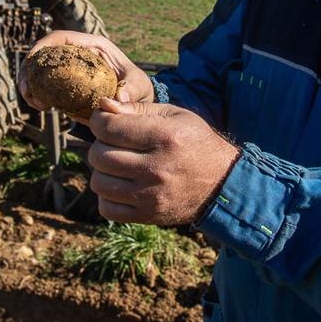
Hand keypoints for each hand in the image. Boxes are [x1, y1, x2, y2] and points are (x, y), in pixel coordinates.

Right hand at [18, 31, 153, 116]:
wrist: (138, 101)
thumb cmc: (139, 87)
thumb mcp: (139, 85)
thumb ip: (131, 89)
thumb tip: (117, 100)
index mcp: (93, 45)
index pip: (61, 37)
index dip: (43, 45)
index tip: (32, 60)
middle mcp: (78, 54)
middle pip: (44, 53)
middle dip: (28, 68)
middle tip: (25, 90)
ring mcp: (70, 69)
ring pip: (40, 70)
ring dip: (29, 83)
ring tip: (32, 101)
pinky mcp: (66, 85)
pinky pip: (45, 86)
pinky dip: (37, 94)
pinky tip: (40, 106)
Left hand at [87, 98, 240, 225]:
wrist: (221, 183)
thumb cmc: (194, 141)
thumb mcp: (174, 115)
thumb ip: (138, 108)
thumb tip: (103, 106)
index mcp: (164, 137)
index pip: (109, 128)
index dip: (99, 121)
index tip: (103, 121)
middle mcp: (157, 168)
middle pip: (100, 156)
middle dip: (99, 145)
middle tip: (111, 143)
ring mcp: (151, 196)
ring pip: (99, 183)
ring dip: (101, 171)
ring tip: (116, 164)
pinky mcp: (148, 215)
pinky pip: (107, 207)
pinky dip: (107, 196)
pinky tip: (120, 185)